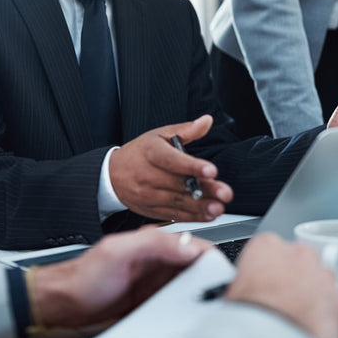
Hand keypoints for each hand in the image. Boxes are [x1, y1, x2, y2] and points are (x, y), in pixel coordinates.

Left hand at [30, 227, 210, 327]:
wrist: (65, 302)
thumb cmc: (85, 276)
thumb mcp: (118, 252)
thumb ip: (153, 243)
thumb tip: (188, 246)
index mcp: (154, 240)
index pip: (195, 244)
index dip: (213, 257)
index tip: (224, 275)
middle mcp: (159, 258)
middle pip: (198, 265)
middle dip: (213, 277)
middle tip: (222, 295)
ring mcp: (157, 278)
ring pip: (192, 283)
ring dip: (203, 292)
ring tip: (212, 306)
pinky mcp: (153, 297)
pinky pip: (179, 300)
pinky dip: (188, 306)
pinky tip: (192, 315)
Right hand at [109, 116, 232, 222]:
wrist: (112, 175)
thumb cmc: (140, 153)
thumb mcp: (159, 135)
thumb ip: (186, 130)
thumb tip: (206, 121)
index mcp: (151, 152)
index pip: (172, 160)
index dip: (192, 166)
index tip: (211, 170)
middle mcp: (148, 175)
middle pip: (179, 184)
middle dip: (204, 190)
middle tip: (224, 192)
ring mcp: (148, 195)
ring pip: (178, 202)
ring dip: (200, 207)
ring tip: (218, 208)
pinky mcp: (151, 210)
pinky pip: (173, 215)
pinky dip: (192, 217)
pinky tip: (207, 215)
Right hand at [225, 233, 337, 337]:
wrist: (268, 337)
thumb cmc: (247, 314)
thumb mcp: (231, 286)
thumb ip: (244, 277)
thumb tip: (239, 284)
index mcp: (268, 245)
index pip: (272, 249)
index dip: (269, 269)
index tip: (268, 282)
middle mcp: (299, 254)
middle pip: (301, 261)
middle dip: (296, 277)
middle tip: (284, 299)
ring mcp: (323, 276)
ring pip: (322, 283)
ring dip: (314, 296)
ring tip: (298, 316)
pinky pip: (337, 309)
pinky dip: (329, 318)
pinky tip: (313, 328)